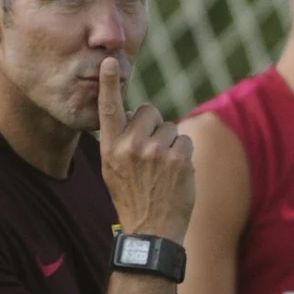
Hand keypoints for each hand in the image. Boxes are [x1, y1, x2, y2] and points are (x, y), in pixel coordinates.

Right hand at [96, 56, 193, 240]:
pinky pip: (184, 139)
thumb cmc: (132, 198)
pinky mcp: (178, 158)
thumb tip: (134, 113)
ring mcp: (155, 152)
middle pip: (149, 111)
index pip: (108, 109)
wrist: (151, 232)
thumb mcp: (113, 169)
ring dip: (170, 143)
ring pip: (169, 127)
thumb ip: (120, 140)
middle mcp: (130, 146)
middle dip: (153, 126)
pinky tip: (175, 174)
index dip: (109, 84)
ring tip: (162, 170)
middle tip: (150, 155)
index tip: (110, 61)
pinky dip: (183, 154)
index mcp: (110, 148)